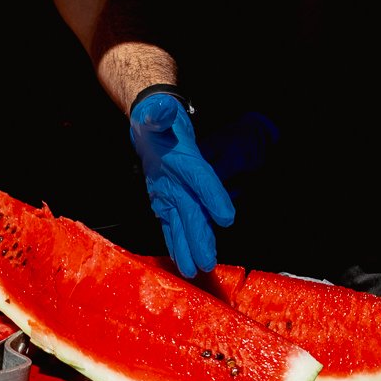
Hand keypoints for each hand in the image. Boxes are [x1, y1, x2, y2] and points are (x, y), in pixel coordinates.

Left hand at [130, 93, 233, 276]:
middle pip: (196, 212)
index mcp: (187, 160)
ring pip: (185, 224)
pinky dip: (176, 243)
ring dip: (191, 247)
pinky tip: (182, 261)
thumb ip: (157, 114)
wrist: (155, 127)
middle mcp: (185, 182)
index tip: (227, 217)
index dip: (214, 197)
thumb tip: (159, 111)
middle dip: (202, 237)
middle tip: (208, 261)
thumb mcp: (153, 113)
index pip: (203, 179)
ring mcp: (176, 194)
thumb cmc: (154, 119)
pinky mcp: (166, 202)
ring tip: (198, 269)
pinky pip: (172, 225)